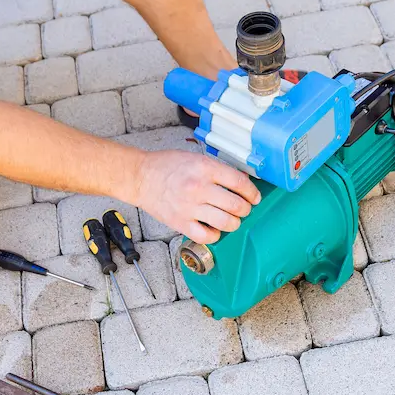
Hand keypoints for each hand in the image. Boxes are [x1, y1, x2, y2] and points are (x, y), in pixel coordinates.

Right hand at [134, 151, 260, 244]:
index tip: (254, 197)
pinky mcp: (180, 223)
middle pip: (236, 205)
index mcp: (205, 168)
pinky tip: (214, 228)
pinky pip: (206, 236)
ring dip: (234, 223)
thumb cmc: (167, 166)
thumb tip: (242, 181)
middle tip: (244, 209)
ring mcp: (189, 207)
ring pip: (226, 223)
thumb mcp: (196, 158)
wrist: (140, 177)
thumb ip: (219, 170)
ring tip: (232, 220)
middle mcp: (198, 188)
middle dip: (246, 209)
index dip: (252, 193)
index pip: (240, 183)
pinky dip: (215, 235)